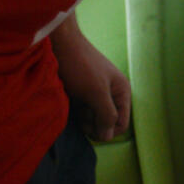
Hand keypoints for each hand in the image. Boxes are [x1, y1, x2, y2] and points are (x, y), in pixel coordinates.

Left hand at [51, 16, 130, 141]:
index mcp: (122, 92)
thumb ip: (106, 114)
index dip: (107, 130)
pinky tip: (71, 103)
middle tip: (82, 113)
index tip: (91, 127)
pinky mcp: (84, 94)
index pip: (121, 124)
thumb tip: (108, 137)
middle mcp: (113, 94)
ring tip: (76, 106)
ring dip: (84, 118)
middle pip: (107, 123)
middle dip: (94, 123)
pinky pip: (85, 111)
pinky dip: (78, 112)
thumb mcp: (96, 92)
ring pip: (94, 118)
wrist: (61, 45)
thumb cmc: (81, 67)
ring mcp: (98, 94)